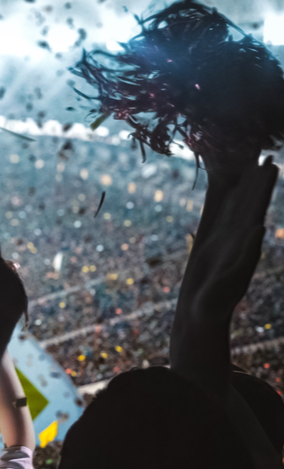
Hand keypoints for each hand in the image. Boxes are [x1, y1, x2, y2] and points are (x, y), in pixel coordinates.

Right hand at [182, 155, 277, 323]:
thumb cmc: (216, 304)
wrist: (201, 316)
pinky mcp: (210, 242)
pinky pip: (215, 214)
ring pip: (233, 204)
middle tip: (264, 152)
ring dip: (241, 183)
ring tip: (249, 161)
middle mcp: (237, 236)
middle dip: (255, 178)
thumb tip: (259, 227)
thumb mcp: (230, 281)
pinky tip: (225, 183)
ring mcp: (224, 237)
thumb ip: (245, 255)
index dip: (262, 186)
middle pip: (247, 200)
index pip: (255, 208)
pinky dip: (221, 196)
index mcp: (246, 241)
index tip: (269, 164)